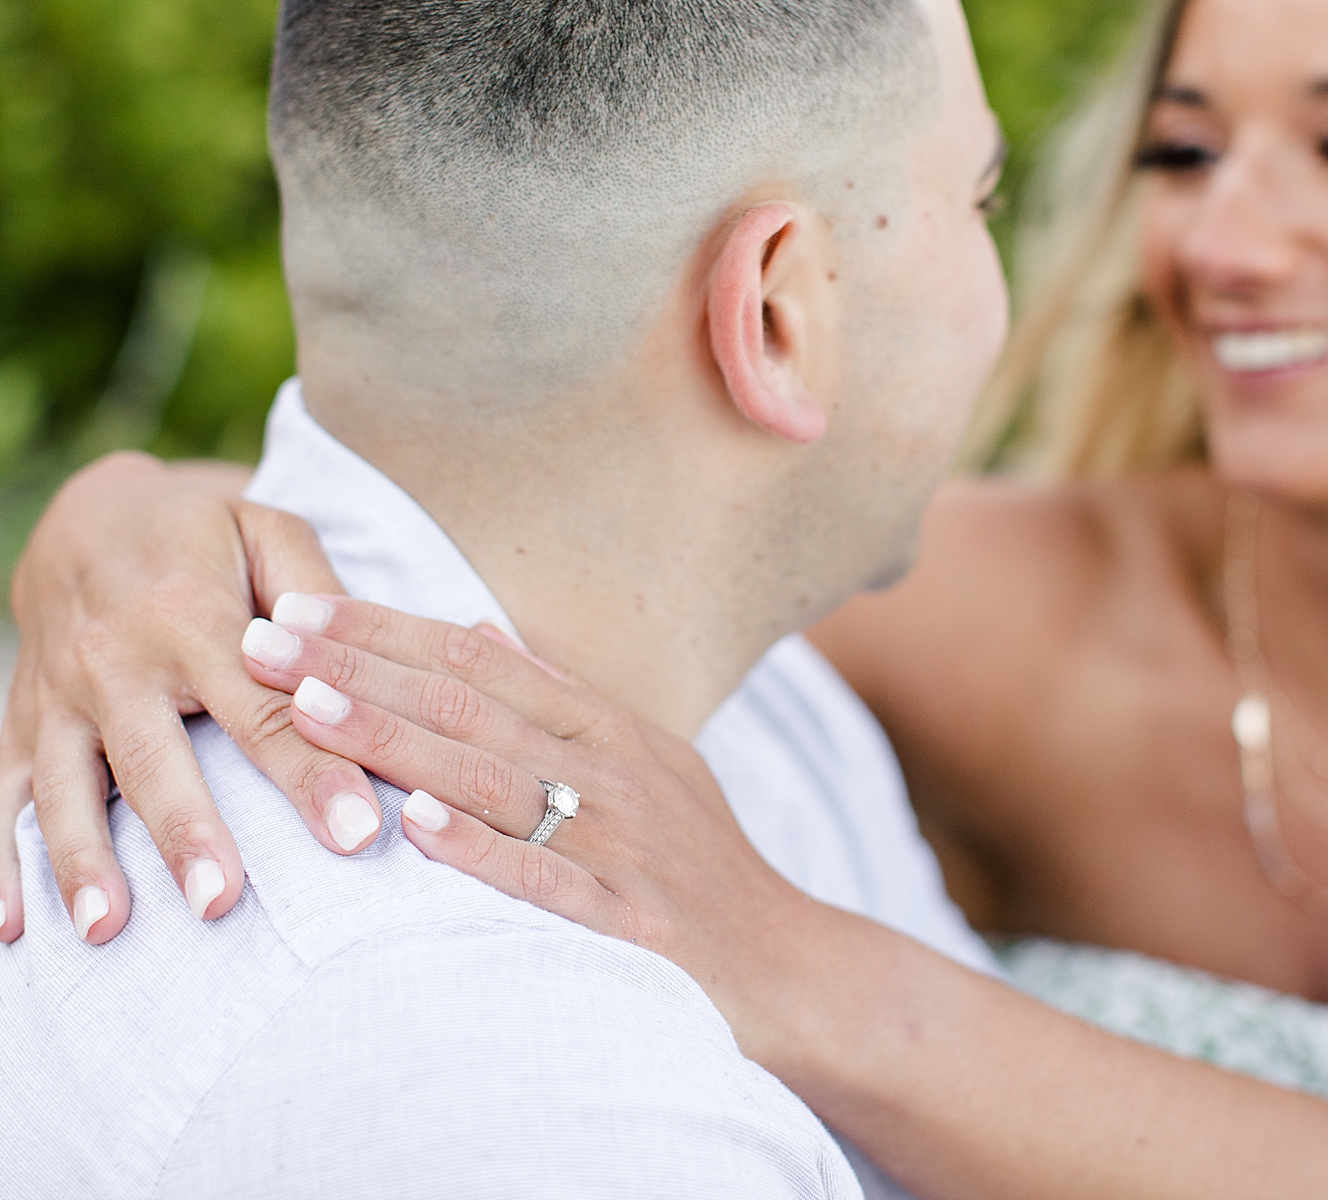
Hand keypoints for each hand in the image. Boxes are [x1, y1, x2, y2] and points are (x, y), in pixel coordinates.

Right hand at [1, 452, 382, 944]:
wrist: (88, 515)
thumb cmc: (206, 536)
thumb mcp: (268, 531)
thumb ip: (318, 595)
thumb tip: (367, 666)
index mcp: (193, 616)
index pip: (263, 708)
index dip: (312, 771)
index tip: (358, 832)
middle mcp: (118, 661)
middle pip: (156, 758)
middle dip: (187, 834)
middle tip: (222, 904)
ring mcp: (62, 697)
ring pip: (68, 787)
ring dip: (83, 861)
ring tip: (108, 928)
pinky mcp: (23, 722)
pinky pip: (4, 794)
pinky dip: (3, 863)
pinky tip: (12, 930)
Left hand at [239, 594, 811, 1047]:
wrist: (785, 967)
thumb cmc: (699, 864)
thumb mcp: (649, 761)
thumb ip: (563, 699)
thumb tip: (483, 630)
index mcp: (610, 728)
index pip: (481, 659)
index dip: (388, 628)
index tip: (301, 606)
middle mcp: (612, 774)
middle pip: (470, 707)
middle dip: (361, 670)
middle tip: (266, 642)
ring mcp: (618, 848)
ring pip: (493, 780)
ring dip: (397, 741)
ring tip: (308, 709)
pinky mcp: (626, 926)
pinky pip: (543, 883)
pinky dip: (480, 853)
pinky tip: (418, 827)